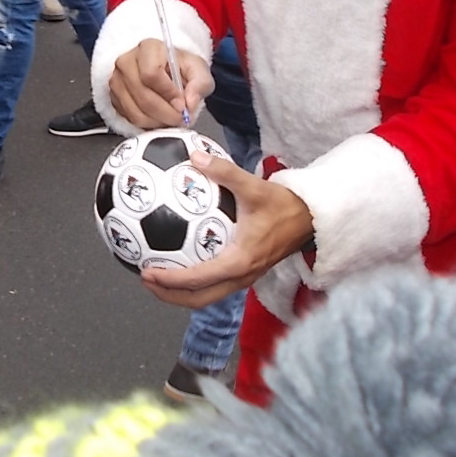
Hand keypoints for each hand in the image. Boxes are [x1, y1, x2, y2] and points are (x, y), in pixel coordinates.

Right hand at [107, 39, 213, 128]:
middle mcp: (127, 62)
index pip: (151, 74)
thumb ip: (200, 84)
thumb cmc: (179, 66)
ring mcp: (117, 80)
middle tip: (180, 119)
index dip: (168, 94)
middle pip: (143, 96)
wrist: (164, 66)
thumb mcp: (198, 69)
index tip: (182, 104)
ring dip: (157, 121)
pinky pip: (129, 117)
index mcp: (148, 48)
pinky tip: (159, 119)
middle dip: (165, 113)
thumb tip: (190, 102)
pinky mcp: (114, 97)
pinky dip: (146, 124)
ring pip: (135, 111)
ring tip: (171, 120)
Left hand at [140, 151, 312, 307]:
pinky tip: (180, 260)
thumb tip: (195, 157)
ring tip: (157, 277)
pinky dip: (194, 282)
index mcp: (239, 262)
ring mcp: (244, 279)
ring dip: (180, 292)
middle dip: (169, 295)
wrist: (310, 218)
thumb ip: (224, 172)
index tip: (147, 272)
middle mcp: (240, 277)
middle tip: (145, 279)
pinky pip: (215, 285)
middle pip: (198, 300)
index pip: (198, 279)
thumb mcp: (254, 186)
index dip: (170, 280)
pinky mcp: (246, 273)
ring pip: (207, 297)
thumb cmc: (283, 205)